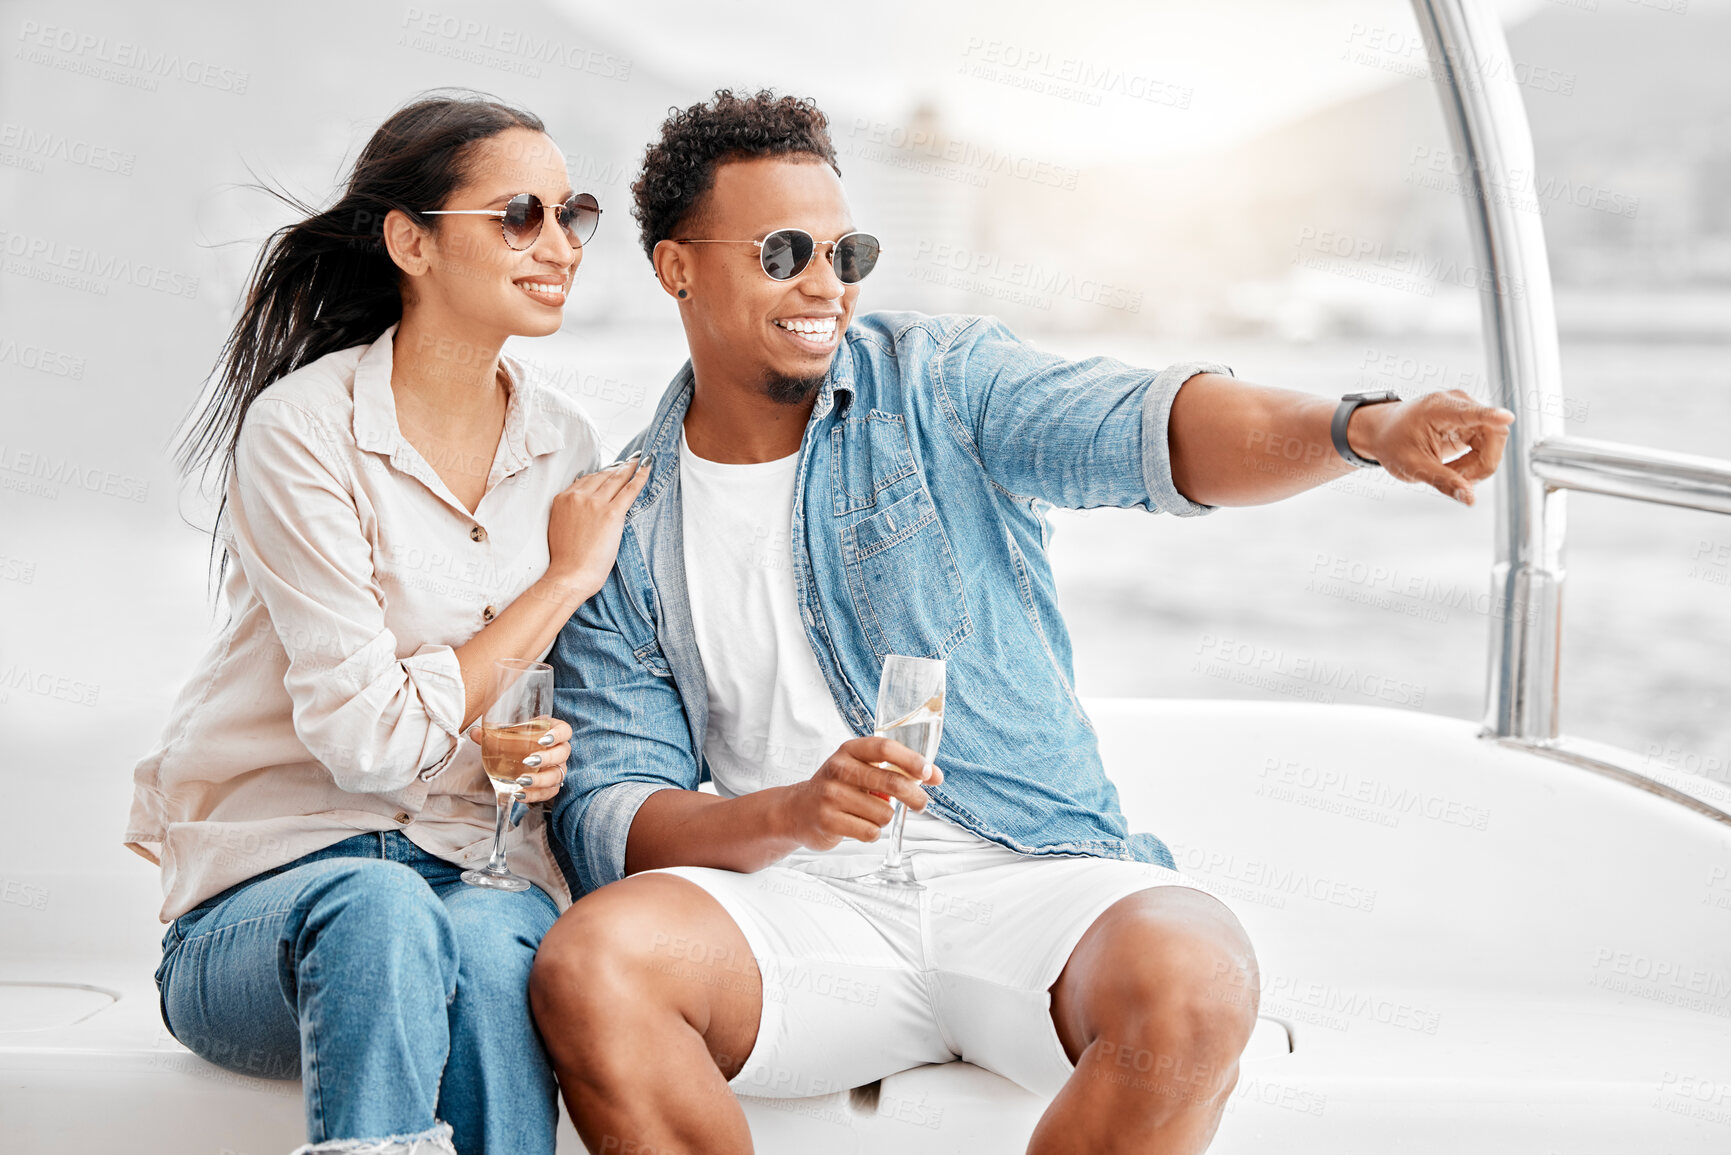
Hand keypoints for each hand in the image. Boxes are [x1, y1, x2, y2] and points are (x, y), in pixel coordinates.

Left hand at [465, 717, 570, 803]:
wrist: (521, 755)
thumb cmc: (519, 740)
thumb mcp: (508, 735)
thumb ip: (492, 734)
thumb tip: (474, 733)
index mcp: (553, 731)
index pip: (565, 731)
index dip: (557, 735)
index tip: (542, 740)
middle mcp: (560, 750)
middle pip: (563, 753)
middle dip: (547, 758)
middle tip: (527, 761)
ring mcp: (558, 768)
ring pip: (557, 775)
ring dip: (540, 780)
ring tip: (521, 781)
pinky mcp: (552, 785)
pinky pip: (549, 792)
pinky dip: (535, 795)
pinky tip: (519, 794)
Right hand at [545, 456, 652, 598]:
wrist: (570, 574)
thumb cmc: (567, 558)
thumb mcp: (560, 526)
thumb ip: (570, 510)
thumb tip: (582, 500)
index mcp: (563, 499)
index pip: (587, 479)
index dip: (602, 474)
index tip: (612, 470)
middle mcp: (578, 496)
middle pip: (602, 476)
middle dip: (617, 469)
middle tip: (629, 461)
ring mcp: (595, 503)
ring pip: (616, 479)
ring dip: (629, 468)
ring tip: (638, 461)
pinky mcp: (611, 513)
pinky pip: (629, 489)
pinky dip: (640, 477)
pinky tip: (647, 469)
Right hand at [772, 736, 944, 851]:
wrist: (796, 810)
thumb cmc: (838, 788)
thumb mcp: (860, 769)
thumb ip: (895, 769)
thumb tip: (935, 776)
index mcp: (849, 750)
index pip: (884, 748)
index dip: (911, 760)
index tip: (928, 773)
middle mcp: (838, 769)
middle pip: (891, 782)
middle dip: (914, 796)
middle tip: (921, 804)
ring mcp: (831, 796)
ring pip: (884, 813)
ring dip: (884, 818)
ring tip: (869, 814)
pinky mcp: (828, 821)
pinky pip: (870, 832)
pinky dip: (872, 833)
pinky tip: (858, 826)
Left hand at [1350, 391, 1514, 504]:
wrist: (1383, 431)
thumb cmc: (1393, 443)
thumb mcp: (1413, 467)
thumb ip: (1443, 481)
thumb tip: (1470, 498)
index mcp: (1439, 409)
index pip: (1472, 412)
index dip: (1492, 416)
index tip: (1506, 418)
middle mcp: (1458, 404)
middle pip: (1494, 433)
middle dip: (1483, 463)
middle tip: (1461, 480)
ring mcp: (1467, 411)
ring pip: (1494, 441)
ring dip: (1478, 464)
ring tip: (1451, 472)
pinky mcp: (1470, 421)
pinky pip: (1487, 444)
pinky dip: (1475, 461)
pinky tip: (1455, 467)